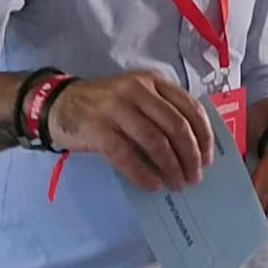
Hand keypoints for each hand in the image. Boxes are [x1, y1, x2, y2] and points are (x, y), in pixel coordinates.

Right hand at [47, 72, 215, 192]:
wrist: (59, 104)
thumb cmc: (106, 106)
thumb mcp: (138, 98)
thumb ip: (162, 113)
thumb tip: (193, 150)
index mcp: (153, 82)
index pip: (190, 108)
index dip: (204, 136)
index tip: (208, 159)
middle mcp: (137, 91)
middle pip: (176, 126)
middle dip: (190, 156)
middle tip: (194, 178)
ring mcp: (116, 108)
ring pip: (155, 142)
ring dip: (171, 167)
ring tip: (176, 184)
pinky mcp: (98, 129)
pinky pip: (127, 155)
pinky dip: (144, 173)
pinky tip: (153, 185)